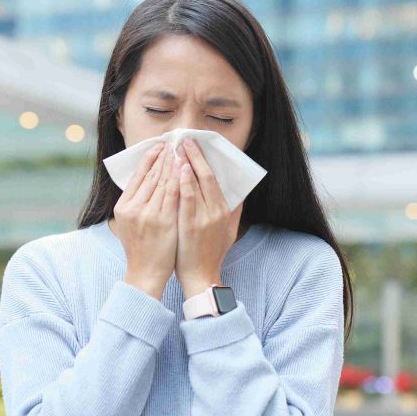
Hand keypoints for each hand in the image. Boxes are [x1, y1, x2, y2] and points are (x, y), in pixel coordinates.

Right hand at [112, 141, 179, 299]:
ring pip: (164, 182)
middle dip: (164, 157)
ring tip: (182, 150)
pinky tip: (186, 168)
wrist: (145, 273)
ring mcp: (148, 214)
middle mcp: (133, 208)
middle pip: (151, 175)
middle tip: (174, 141)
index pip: (138, 175)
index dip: (149, 158)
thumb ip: (134, 203)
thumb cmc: (140, 249)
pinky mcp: (164, 221)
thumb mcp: (128, 224)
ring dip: (174, 163)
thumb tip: (143, 182)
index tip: (160, 146)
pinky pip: (174, 195)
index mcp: (123, 206)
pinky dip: (180, 180)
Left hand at [175, 137, 243, 297]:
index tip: (195, 146)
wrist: (200, 276)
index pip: (215, 178)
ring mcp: (205, 217)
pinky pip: (187, 197)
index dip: (205, 160)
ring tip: (177, 147)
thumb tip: (238, 194)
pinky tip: (178, 168)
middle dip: (196, 155)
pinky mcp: (191, 224)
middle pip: (207, 175)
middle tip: (185, 138)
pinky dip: (184, 181)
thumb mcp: (229, 232)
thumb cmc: (211, 254)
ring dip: (187, 162)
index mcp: (225, 210)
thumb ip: (235, 211)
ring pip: (197, 182)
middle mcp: (217, 210)